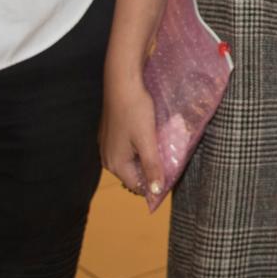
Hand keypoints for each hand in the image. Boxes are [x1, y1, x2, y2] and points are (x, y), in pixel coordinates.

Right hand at [100, 60, 160, 199]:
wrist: (122, 83)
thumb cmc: (135, 111)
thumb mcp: (147, 140)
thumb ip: (152, 167)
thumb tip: (155, 193)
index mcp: (115, 163)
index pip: (136, 186)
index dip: (154, 185)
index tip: (170, 178)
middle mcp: (107, 158)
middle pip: (132, 174)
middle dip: (150, 171)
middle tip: (168, 162)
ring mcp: (106, 145)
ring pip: (129, 161)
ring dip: (144, 159)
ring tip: (161, 149)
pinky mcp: (109, 134)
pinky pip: (126, 149)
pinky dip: (138, 148)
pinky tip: (149, 137)